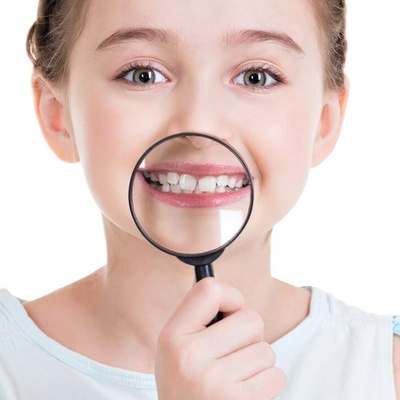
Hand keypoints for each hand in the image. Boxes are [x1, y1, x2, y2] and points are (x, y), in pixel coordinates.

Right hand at [155, 278, 285, 399]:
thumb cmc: (188, 386)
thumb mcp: (176, 351)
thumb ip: (199, 321)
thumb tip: (234, 298)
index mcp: (172, 337)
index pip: (209, 290)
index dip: (231, 296)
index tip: (231, 312)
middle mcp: (188, 357)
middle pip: (250, 319)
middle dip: (251, 336)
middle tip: (233, 355)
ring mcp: (212, 382)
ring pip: (266, 350)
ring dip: (258, 364)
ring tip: (235, 379)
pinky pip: (276, 376)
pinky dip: (267, 384)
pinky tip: (245, 394)